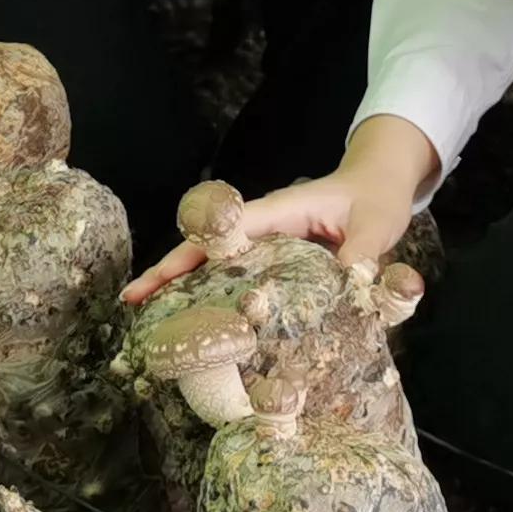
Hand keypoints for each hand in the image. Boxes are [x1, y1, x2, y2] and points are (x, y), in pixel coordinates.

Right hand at [121, 117, 436, 305]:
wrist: (380, 182)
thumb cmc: (376, 196)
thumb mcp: (376, 223)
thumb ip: (363, 254)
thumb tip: (348, 289)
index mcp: (277, 213)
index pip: (220, 236)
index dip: (184, 259)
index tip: (151, 284)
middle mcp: (263, 228)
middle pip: (204, 251)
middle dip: (168, 276)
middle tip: (132, 311)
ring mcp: (268, 244)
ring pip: (217, 266)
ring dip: (187, 290)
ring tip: (158, 329)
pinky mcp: (278, 260)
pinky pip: (240, 277)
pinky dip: (217, 297)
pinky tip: (209, 329)